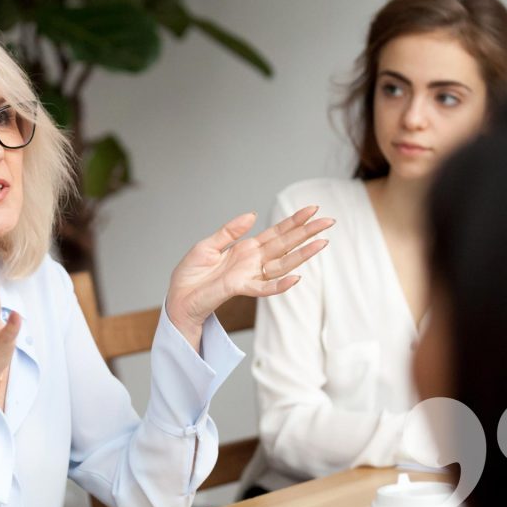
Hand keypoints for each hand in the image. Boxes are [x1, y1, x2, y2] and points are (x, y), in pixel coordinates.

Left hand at [166, 206, 333, 345]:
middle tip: (329, 221)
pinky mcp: (240, 288)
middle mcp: (252, 262)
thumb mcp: (207, 245)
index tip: (312, 209)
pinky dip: (280, 285)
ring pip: (282, 264)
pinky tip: (296, 277)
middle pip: (285, 245)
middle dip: (306, 233)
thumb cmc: (191, 274)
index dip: (294, 221)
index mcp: (246, 249)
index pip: (275, 233)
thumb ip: (229, 231)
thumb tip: (252, 215)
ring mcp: (249, 276)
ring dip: (302, 255)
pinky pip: (264, 288)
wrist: (178, 297)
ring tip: (323, 243)